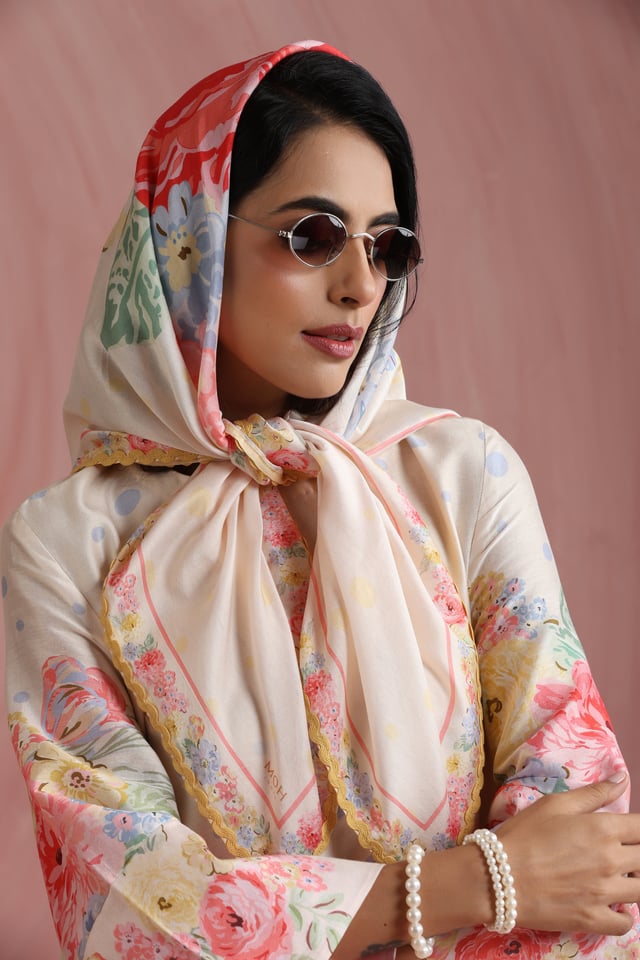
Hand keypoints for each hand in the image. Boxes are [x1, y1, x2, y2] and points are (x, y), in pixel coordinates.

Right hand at [496, 774, 639, 935]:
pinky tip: (613, 905)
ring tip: (617, 876)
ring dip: (634, 881)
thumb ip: (594, 792)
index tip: (629, 830)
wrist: (497, 877)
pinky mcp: (594, 920)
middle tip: (618, 851)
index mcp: (603, 829)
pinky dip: (624, 915)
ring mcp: (605, 894)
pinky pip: (626, 923)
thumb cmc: (523, 834)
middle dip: (636, 852)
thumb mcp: (555, 804)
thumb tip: (623, 778)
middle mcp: (611, 861)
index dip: (638, 828)